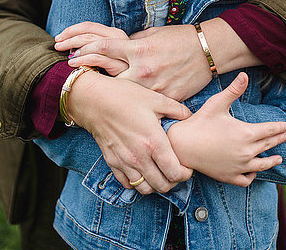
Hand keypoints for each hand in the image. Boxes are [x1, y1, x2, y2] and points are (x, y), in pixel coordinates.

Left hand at [54, 22, 128, 75]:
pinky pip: (97, 58)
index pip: (89, 25)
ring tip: (62, 51)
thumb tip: (74, 47)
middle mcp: (118, 38)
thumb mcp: (112, 54)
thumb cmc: (124, 68)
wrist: (143, 82)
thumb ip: (97, 47)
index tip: (59, 36)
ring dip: (73, 45)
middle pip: (88, 32)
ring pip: (92, 42)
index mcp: (114, 34)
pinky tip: (72, 63)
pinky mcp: (119, 65)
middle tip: (56, 44)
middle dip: (69, 37)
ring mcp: (119, 51)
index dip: (72, 29)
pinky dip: (82, 59)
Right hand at [67, 70, 192, 194]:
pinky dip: (137, 183)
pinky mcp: (112, 163)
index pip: (175, 173)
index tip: (187, 167)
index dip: (185, 174)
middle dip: (173, 181)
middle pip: (162, 185)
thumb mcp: (156, 99)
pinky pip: (127, 184)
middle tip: (176, 170)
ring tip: (160, 172)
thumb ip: (178, 110)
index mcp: (153, 142)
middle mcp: (139, 157)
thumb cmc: (125, 96)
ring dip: (156, 185)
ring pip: (145, 189)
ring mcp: (124, 162)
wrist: (94, 100)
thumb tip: (191, 117)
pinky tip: (142, 170)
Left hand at [68, 24, 211, 100]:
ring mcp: (152, 87)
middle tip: (73, 77)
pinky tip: (123, 112)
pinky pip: (144, 106)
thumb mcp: (152, 35)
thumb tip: (114, 49)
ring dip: (108, 95)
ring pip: (123, 95)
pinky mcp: (164, 100)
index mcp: (138, 49)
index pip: (102, 49)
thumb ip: (131, 44)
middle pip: (106, 75)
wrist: (208, 50)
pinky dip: (132, 107)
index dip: (83, 51)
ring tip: (94, 97)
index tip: (70, 57)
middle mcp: (142, 69)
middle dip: (88, 75)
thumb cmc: (179, 39)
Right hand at [167, 73, 285, 186]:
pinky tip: (254, 171)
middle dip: (278, 139)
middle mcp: (246, 151)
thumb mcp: (217, 103)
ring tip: (279, 158)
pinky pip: (247, 179)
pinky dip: (253, 175)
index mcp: (246, 133)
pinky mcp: (230, 177)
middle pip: (268, 145)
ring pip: (262, 165)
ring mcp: (239, 166)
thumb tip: (244, 74)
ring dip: (272, 160)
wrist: (183, 145)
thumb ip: (234, 90)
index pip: (270, 130)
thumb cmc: (200, 121)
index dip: (279, 127)